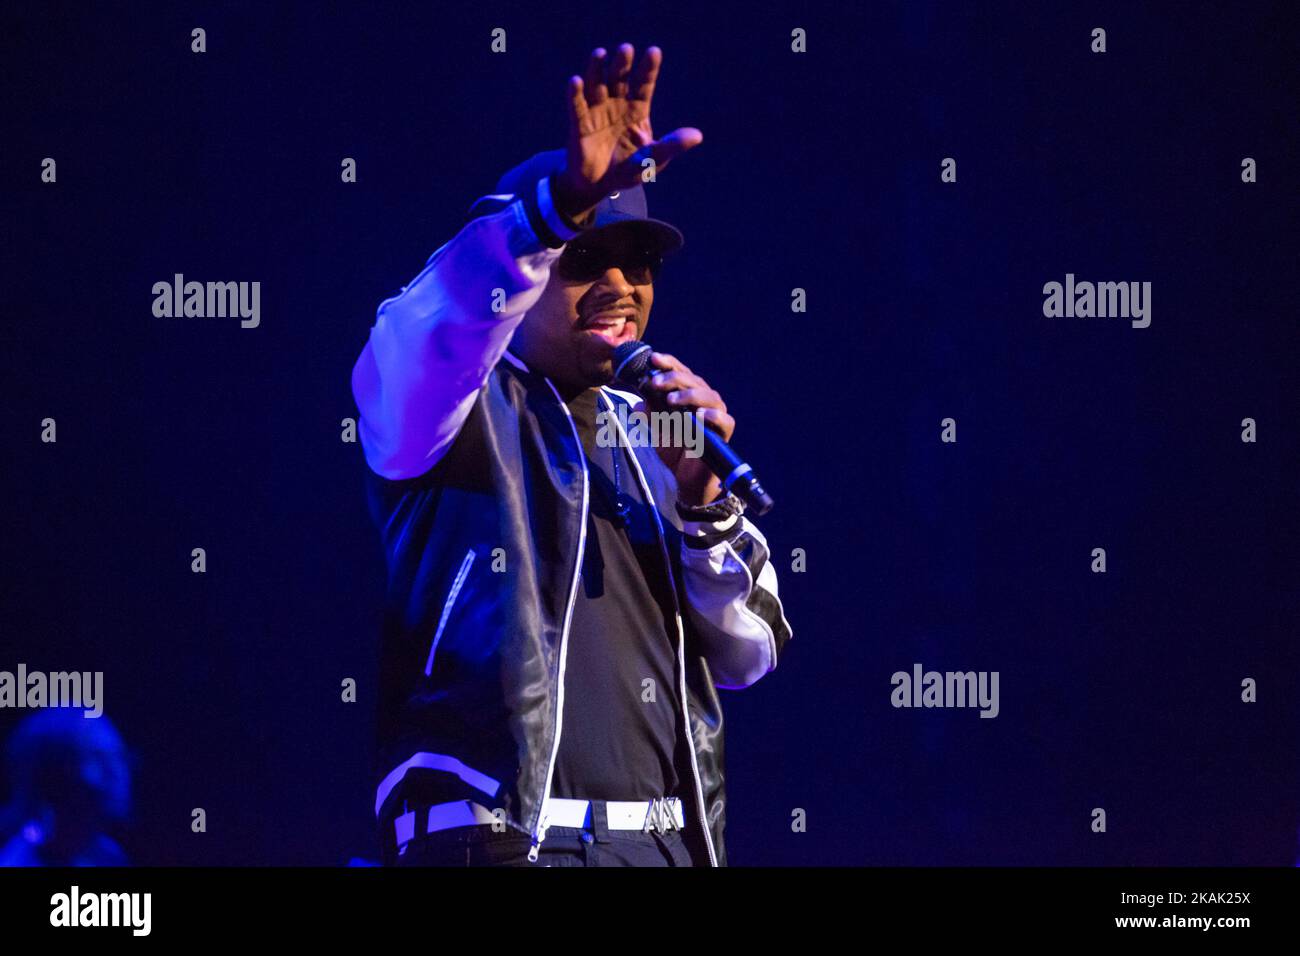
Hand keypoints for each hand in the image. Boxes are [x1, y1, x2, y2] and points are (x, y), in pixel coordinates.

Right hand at [553, 44, 702, 220]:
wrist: (598, 185)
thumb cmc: (628, 169)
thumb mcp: (653, 159)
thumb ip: (671, 146)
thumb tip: (698, 136)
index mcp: (637, 109)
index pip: (644, 84)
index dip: (648, 69)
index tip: (654, 51)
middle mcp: (616, 104)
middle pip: (619, 79)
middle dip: (622, 64)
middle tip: (626, 49)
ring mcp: (597, 112)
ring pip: (596, 85)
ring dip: (597, 69)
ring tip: (600, 53)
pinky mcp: (579, 124)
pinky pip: (577, 106)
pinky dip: (575, 94)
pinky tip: (576, 80)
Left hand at [639, 351, 734, 505]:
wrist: (685, 478)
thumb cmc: (672, 449)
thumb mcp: (655, 430)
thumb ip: (649, 414)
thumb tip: (638, 402)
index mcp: (687, 393)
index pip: (680, 372)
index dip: (668, 363)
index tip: (652, 359)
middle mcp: (704, 399)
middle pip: (693, 381)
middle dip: (673, 379)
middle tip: (655, 382)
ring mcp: (716, 414)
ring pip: (709, 396)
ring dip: (690, 396)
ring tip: (671, 401)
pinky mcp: (724, 432)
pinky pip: (724, 420)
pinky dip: (712, 416)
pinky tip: (699, 416)